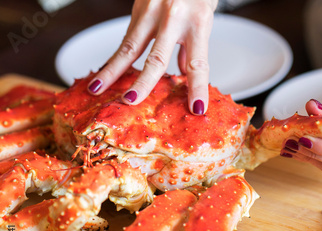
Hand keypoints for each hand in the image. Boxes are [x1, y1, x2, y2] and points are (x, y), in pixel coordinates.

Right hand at [87, 0, 217, 114]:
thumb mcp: (204, 17)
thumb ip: (193, 47)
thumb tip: (180, 73)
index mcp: (198, 23)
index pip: (198, 64)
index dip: (197, 88)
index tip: (196, 109)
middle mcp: (173, 18)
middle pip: (157, 58)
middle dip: (143, 82)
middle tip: (131, 101)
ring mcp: (152, 12)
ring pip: (130, 46)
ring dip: (112, 70)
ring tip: (97, 88)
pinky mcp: (138, 8)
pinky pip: (127, 37)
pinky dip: (117, 56)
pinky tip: (106, 70)